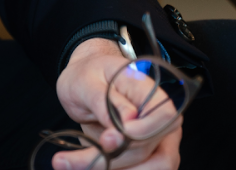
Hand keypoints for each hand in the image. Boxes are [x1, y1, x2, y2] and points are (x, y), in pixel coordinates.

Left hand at [54, 39, 181, 169]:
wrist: (83, 81)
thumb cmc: (85, 75)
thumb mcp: (85, 82)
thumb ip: (104, 100)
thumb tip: (129, 120)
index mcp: (145, 88)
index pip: (164, 115)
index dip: (143, 132)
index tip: (109, 139)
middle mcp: (157, 115)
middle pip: (155, 149)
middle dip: (119, 158)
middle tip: (82, 157)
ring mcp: (156, 136)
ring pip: (148, 166)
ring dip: (112, 167)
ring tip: (71, 162)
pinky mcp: (146, 153)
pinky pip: (137, 169)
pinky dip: (112, 169)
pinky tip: (82, 164)